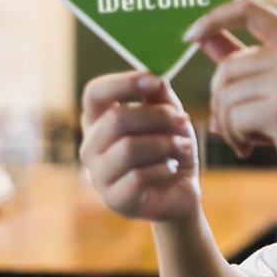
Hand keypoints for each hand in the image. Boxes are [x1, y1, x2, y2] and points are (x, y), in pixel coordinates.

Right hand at [79, 72, 198, 221]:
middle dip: (158, 117)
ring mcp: (98, 175)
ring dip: (165, 144)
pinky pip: (138, 176)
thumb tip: (155, 77)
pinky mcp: (114, 200)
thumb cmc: (170, 149)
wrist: (180, 191)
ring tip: (184, 147)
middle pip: (116, 119)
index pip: (94, 93)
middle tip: (183, 120)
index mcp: (99, 121)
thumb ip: (161, 97)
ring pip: (128, 148)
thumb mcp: (170, 118)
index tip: (154, 80)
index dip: (122, 83)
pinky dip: (163, 168)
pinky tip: (172, 168)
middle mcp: (91, 147)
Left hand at [184, 0, 276, 220]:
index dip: (214, 16)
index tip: (190, 36)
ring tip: (246, 137)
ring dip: (227, 123)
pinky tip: (250, 147)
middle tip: (230, 125)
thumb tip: (202, 36)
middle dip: (219, 99)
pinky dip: (235, 137)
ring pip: (226, 94)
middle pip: (227, 66)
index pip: (250, 9)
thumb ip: (243, 58)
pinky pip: (233, 118)